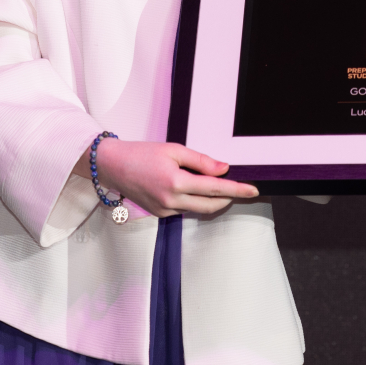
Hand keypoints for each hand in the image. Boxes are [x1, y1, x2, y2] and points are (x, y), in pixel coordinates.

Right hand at [81, 140, 258, 217]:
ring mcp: (165, 211)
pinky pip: (185, 210)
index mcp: (176, 182)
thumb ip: (201, 161)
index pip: (215, 188)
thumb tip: (224, 169)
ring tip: (217, 185)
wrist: (112, 166)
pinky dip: (195, 201)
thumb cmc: (141, 153)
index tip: (253, 190)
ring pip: (199, 209)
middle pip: (211, 204)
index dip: (237, 190)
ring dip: (212, 200)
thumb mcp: (174, 150)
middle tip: (242, 189)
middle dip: (229, 198)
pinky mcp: (159, 214)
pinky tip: (193, 189)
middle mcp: (171, 201)